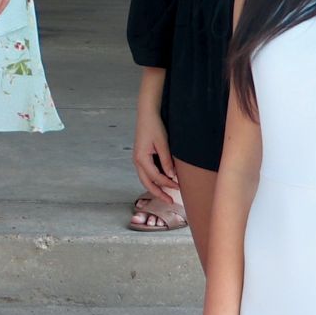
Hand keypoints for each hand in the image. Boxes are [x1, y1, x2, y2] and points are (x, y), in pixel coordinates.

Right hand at [133, 81, 178, 198]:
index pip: (155, 177)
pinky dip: (154, 179)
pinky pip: (146, 172)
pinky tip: (163, 181)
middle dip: (158, 193)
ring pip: (145, 179)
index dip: (167, 184)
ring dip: (156, 187)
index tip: (178, 188)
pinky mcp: (141, 156)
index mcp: (141, 158)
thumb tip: (171, 176)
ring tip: (167, 194)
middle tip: (170, 201)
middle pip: (147, 183)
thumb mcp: (162, 143)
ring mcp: (138, 159)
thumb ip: (166, 160)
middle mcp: (137, 161)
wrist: (147, 113)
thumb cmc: (154, 126)